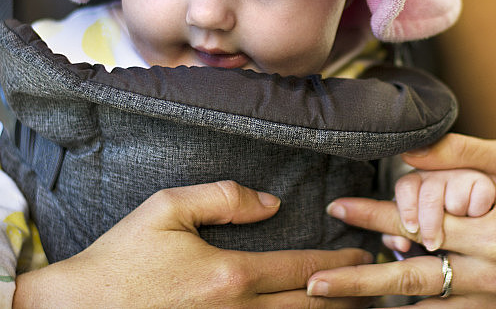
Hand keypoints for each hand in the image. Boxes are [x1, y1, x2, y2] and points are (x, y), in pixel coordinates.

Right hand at [14, 181, 372, 307]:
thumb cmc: (121, 257)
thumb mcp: (167, 208)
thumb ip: (224, 197)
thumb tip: (272, 203)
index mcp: (231, 273)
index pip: (303, 267)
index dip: (340, 262)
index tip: (362, 256)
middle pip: (311, 306)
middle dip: (349, 295)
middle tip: (374, 284)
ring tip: (356, 306)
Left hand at [308, 134, 495, 307]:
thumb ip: (457, 153)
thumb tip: (407, 149)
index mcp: (492, 231)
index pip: (419, 223)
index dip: (375, 214)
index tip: (339, 207)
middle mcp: (491, 272)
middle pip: (413, 277)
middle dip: (360, 281)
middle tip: (317, 283)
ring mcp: (494, 299)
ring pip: (427, 308)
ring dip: (382, 307)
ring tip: (340, 306)